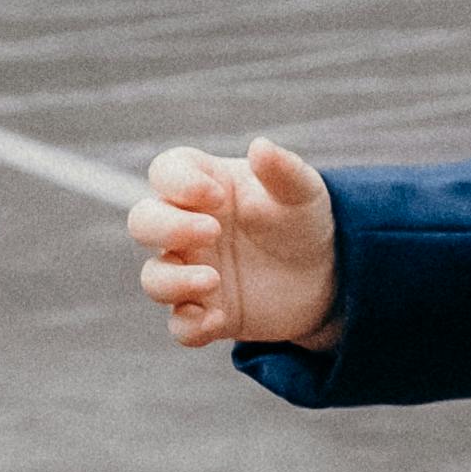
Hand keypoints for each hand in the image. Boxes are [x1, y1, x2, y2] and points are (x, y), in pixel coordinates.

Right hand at [131, 137, 343, 353]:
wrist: (327, 273)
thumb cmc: (303, 219)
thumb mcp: (304, 191)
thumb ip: (283, 170)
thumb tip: (260, 146)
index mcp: (205, 186)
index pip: (166, 171)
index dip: (178, 182)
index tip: (217, 196)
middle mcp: (188, 228)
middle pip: (143, 221)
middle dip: (166, 227)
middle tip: (212, 232)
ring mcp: (193, 271)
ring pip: (154, 278)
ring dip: (173, 281)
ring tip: (213, 280)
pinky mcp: (208, 313)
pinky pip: (180, 326)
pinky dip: (190, 326)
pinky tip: (217, 319)